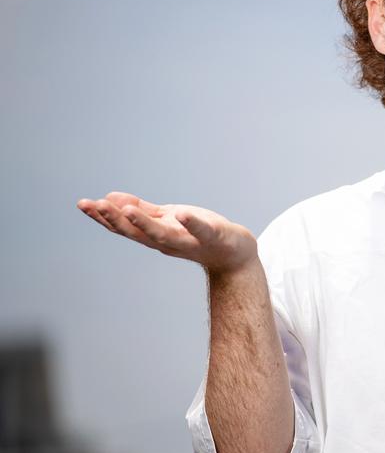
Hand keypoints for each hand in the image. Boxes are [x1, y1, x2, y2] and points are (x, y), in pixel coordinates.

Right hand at [77, 191, 256, 274]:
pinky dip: (190, 224)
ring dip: (143, 224)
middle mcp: (167, 241)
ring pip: (162, 235)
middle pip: (136, 233)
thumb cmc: (198, 234)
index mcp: (155, 235)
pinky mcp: (213, 237)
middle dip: (114, 219)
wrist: (233, 254)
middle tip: (94, 205)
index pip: (124, 227)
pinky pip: (201, 231)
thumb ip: (142, 210)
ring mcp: (189, 241)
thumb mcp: (166, 219)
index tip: (83, 204)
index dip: (103, 217)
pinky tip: (180, 213)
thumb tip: (109, 198)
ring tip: (127, 209)